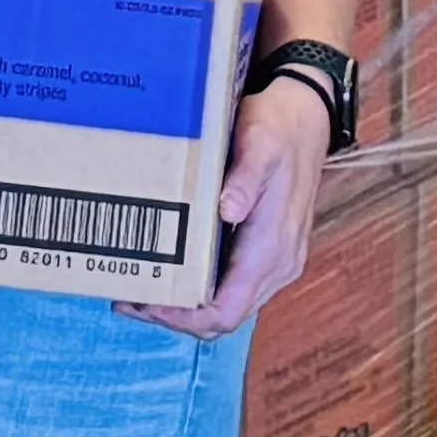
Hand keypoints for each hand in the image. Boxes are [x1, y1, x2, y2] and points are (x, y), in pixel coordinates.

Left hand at [134, 75, 334, 336]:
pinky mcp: (272, 255)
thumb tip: (229, 210)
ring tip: (144, 290)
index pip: (226, 311)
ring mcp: (279, 263)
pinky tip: (174, 271)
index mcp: (272, 247)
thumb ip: (246, 179)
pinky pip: (236, 290)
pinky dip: (202, 292)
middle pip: (225, 318)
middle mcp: (280, 265)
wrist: (306, 117)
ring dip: (188, 308)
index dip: (184, 319)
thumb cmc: (277, 129)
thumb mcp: (259, 144)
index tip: (146, 304)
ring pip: (230, 307)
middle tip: (131, 299)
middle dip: (177, 317)